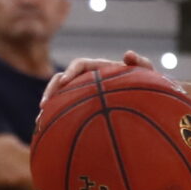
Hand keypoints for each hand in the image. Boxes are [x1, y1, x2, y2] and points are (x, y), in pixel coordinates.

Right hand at [41, 51, 158, 115]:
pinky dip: (58, 120)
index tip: (65, 81)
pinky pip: (68, 112)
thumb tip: (128, 54)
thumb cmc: (150, 87)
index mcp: (100, 69)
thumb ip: (141, 63)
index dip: (70, 71)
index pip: (79, 65)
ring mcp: (85, 94)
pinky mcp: (84, 108)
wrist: (150, 102)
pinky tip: (52, 135)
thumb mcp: (149, 75)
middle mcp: (89, 80)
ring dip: (50, 107)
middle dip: (51, 91)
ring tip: (40, 121)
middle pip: (63, 81)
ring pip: (62, 98)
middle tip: (44, 106)